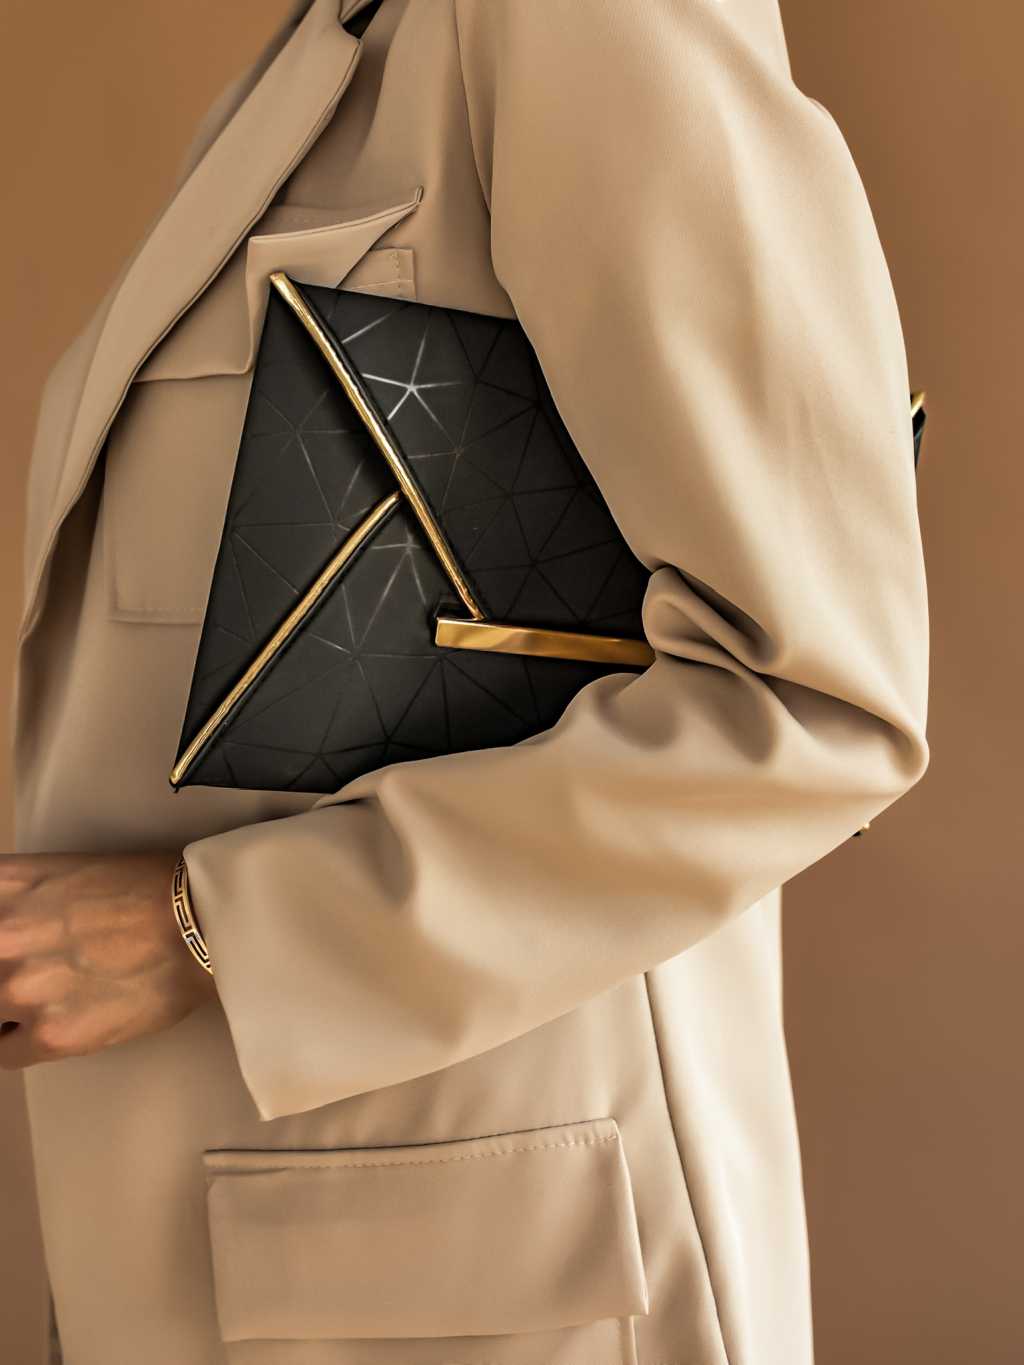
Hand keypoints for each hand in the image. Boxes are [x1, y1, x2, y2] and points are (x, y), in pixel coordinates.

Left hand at [0, 853, 216, 1069]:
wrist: (199, 922)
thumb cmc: (143, 891)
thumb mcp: (55, 872)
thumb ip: (9, 899)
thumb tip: (0, 937)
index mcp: (2, 887)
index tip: (5, 958)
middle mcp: (1, 936)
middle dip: (4, 980)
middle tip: (34, 978)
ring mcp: (22, 988)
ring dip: (10, 1011)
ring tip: (49, 994)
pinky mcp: (52, 1034)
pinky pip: (6, 1053)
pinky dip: (24, 1042)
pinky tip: (55, 1020)